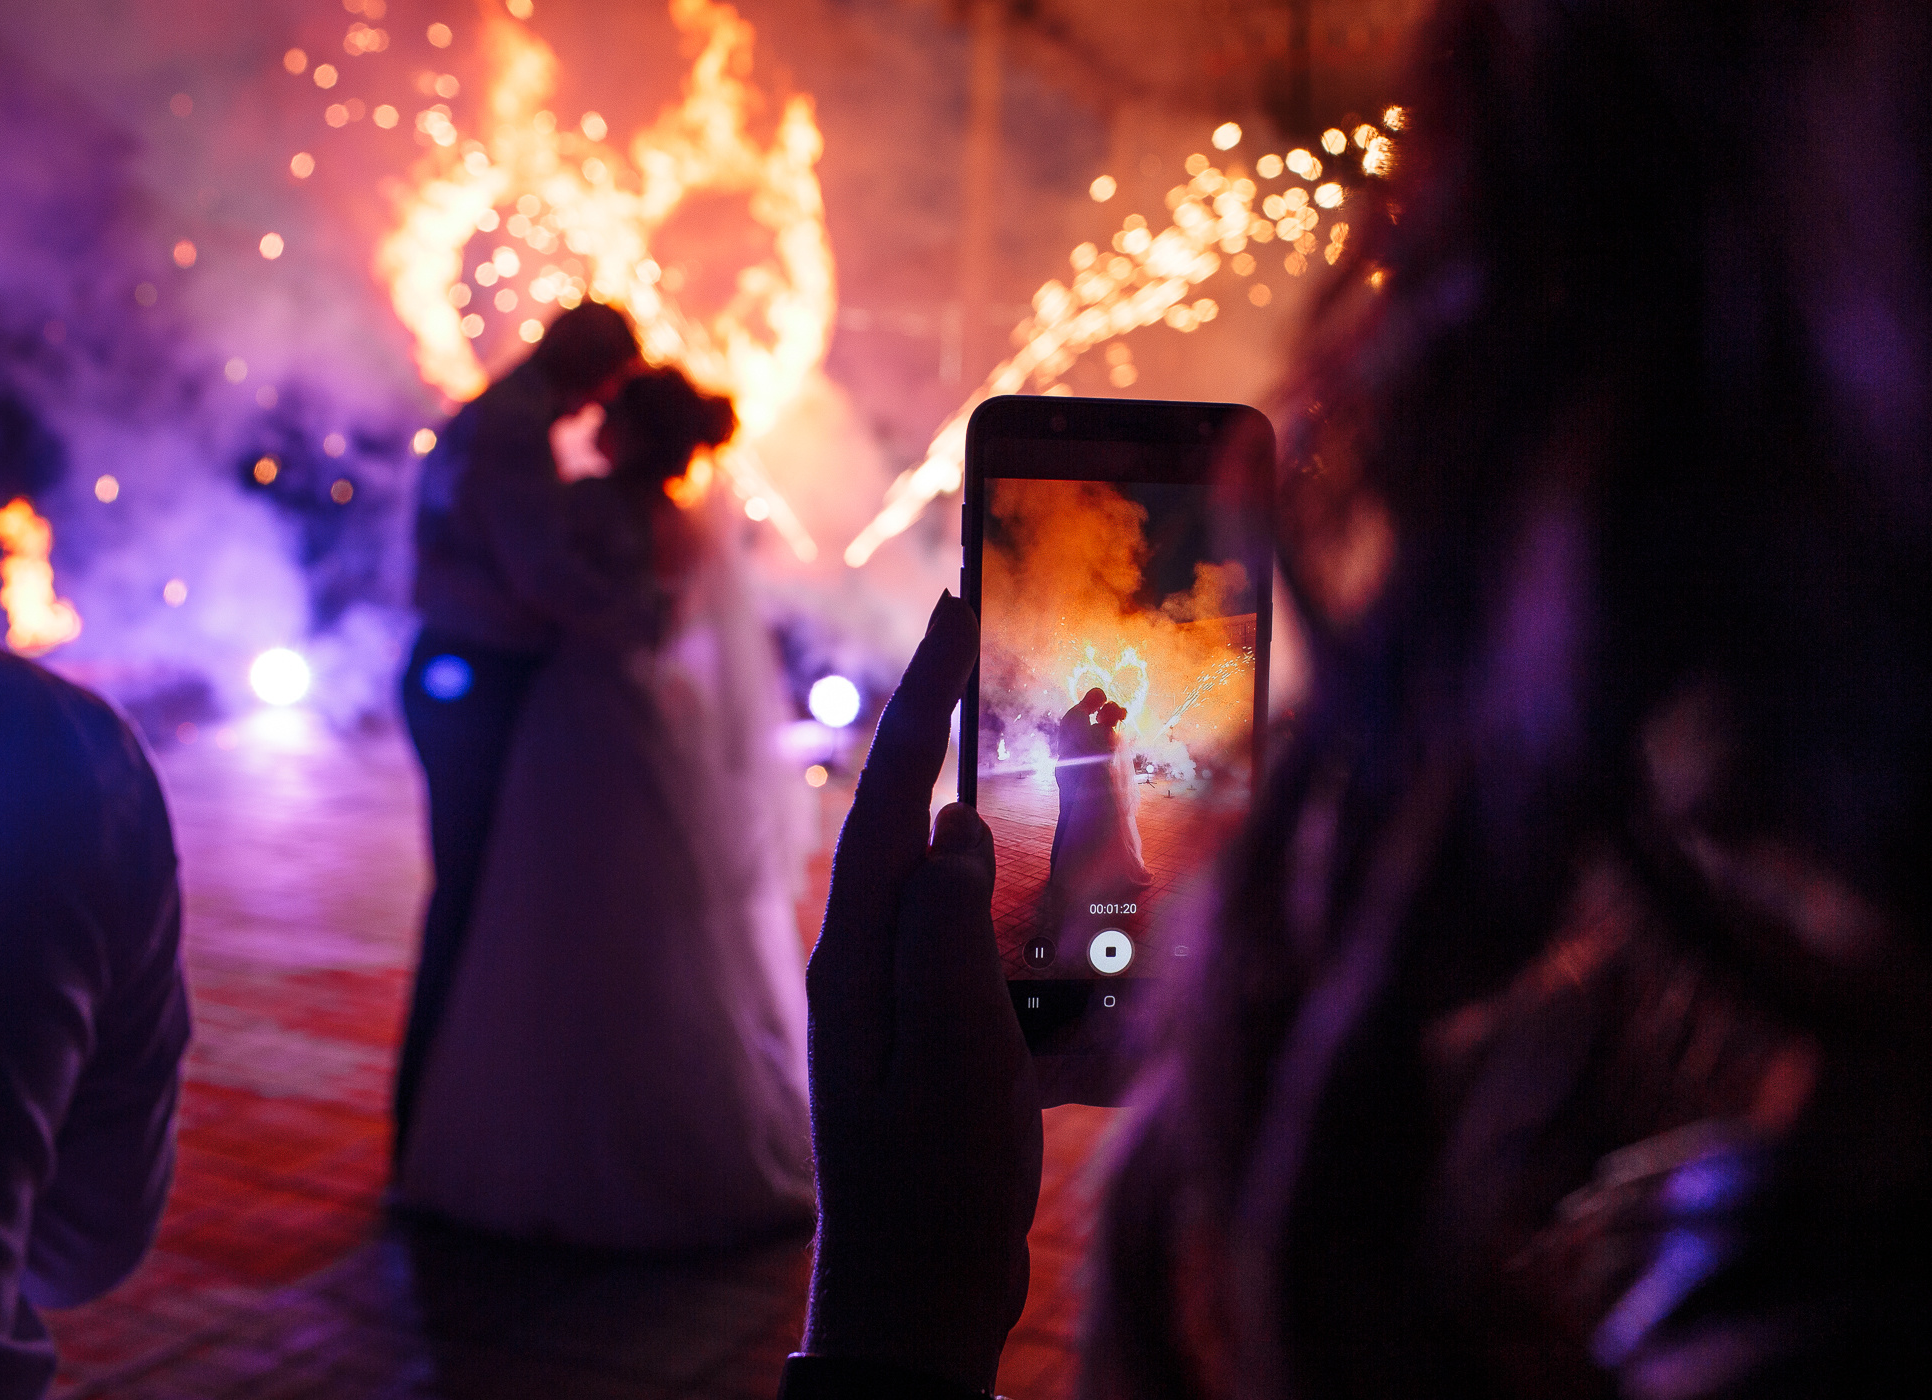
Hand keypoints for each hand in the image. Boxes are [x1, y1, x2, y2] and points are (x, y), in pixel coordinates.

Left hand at [803, 592, 1042, 1393]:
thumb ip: (943, 943)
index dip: (924, 701)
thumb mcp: (944, 1062)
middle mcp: (873, 961)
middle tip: (985, 637)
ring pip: (954, 873)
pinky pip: (988, 941)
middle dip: (949, 726)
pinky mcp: (946, 1035)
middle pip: (913, 815)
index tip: (955, 612)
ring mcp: (907, 999)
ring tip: (1037, 745)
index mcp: (860, 955)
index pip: (892, 798)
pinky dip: (1027, 898)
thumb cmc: (929, 1189)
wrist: (916, 1300)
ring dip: (994, 803)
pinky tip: (1071, 898)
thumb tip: (953, 827)